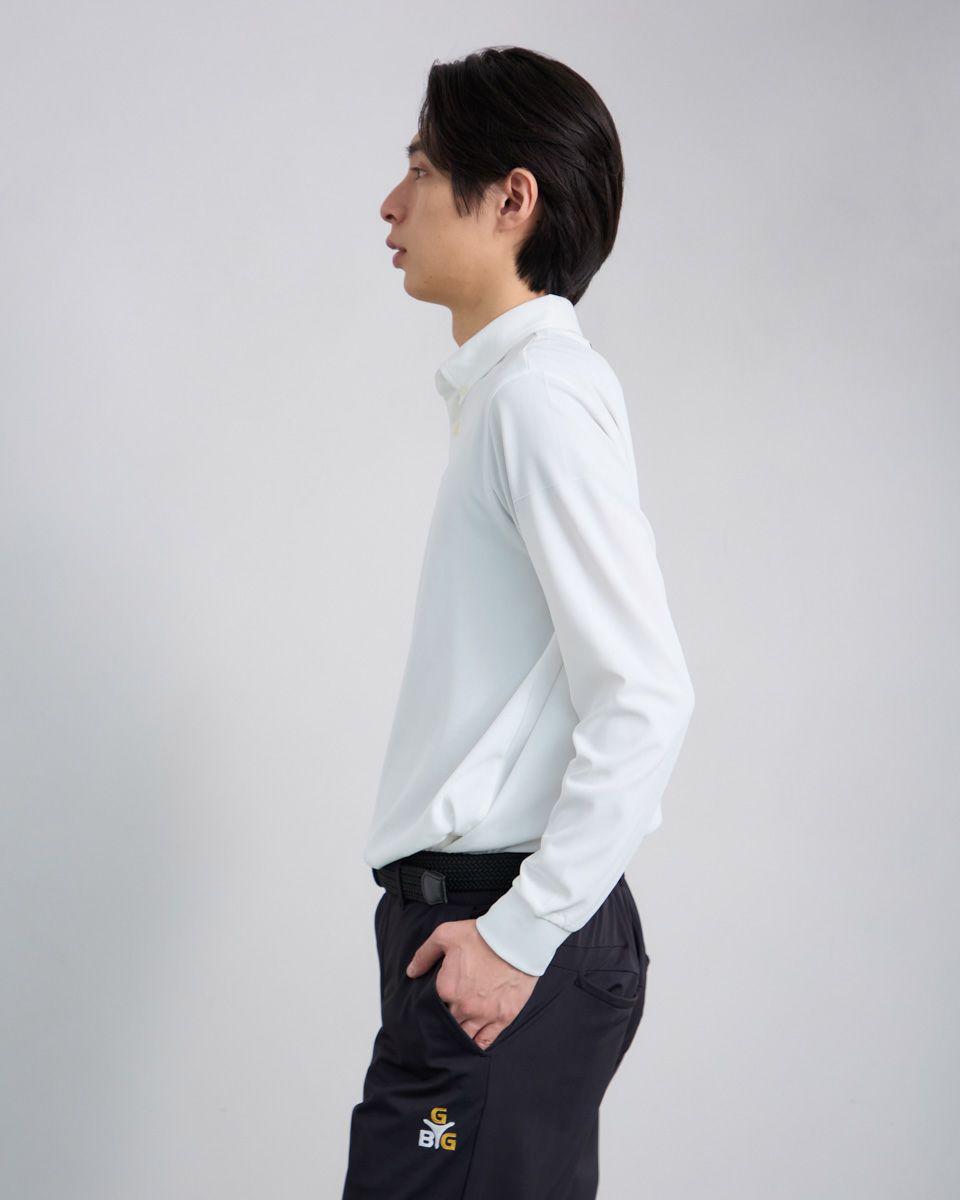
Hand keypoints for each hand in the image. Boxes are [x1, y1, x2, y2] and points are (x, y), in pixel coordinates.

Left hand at [406, 918, 538, 1050]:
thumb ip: (424, 955)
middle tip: (442, 1018)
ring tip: (453, 1034)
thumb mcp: (445, 935)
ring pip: (464, 1036)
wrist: (516, 939)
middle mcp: (463, 1007)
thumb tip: (411, 973)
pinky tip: (471, 1044)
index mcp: (446, 988)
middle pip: (446, 1023)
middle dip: (443, 1021)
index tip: (433, 1002)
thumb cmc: (481, 935)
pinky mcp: (503, 1018)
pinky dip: (476, 1045)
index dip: (430, 1004)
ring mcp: (484, 1015)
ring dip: (457, 1036)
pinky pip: (485, 1041)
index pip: (430, 1006)